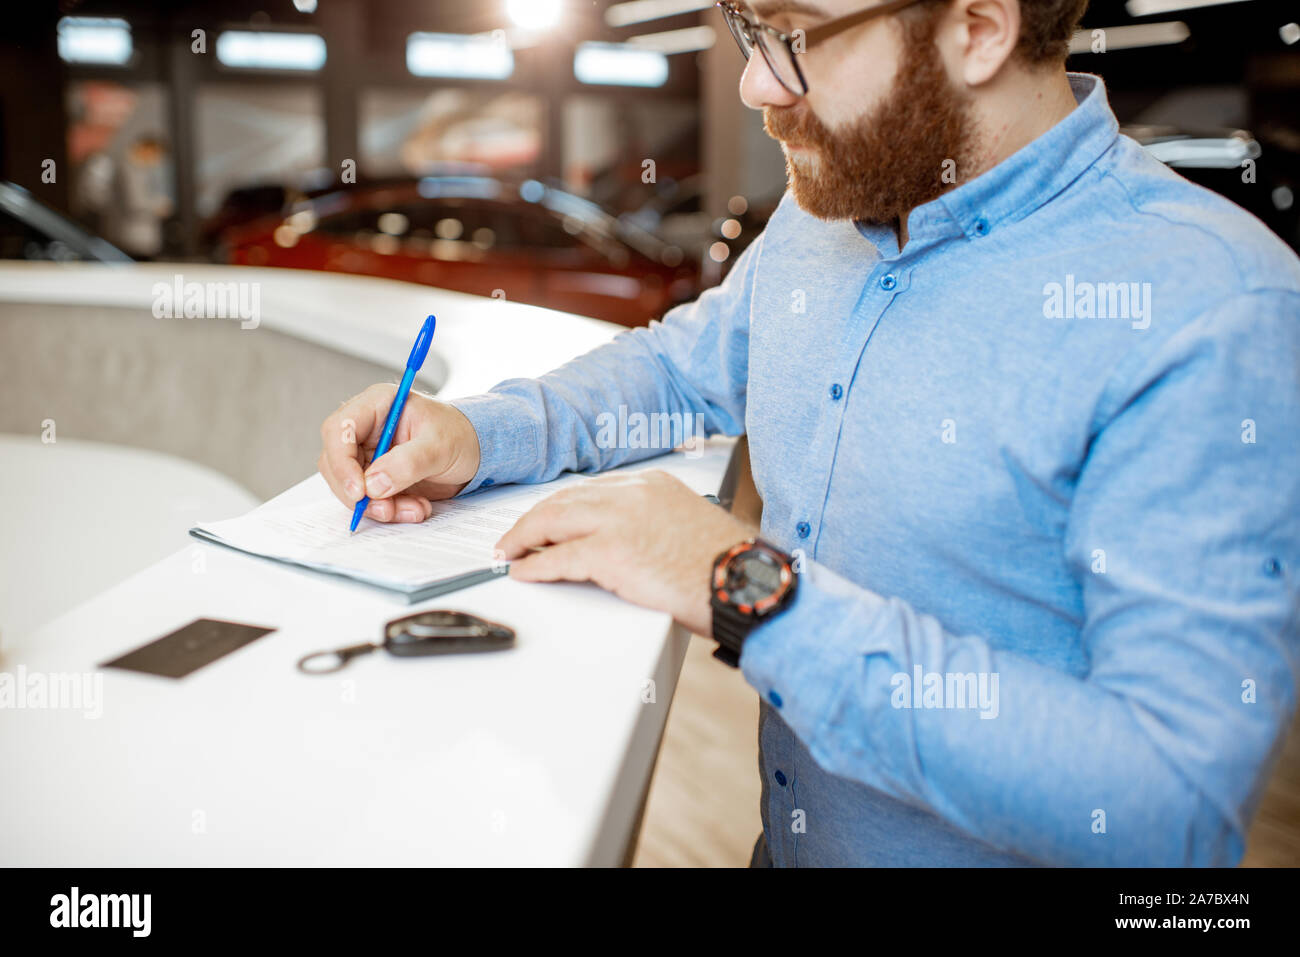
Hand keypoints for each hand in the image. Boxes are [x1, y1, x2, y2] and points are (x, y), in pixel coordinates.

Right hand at [318, 385, 480, 522]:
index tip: (359, 491)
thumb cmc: (459, 434)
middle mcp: (366, 429)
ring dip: (379, 506)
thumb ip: (407, 463)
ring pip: (351, 487)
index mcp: (377, 405)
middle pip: (336, 464)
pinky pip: (370, 500)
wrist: (475, 451)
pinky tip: (416, 508)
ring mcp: (369, 455)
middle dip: (360, 493)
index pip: (339, 430)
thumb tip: (373, 484)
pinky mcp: (377, 477)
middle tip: (387, 510)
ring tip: (414, 510)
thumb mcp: (439, 445)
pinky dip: (390, 511)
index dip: (341, 462)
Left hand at [495, 470, 755, 635]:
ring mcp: (620, 520)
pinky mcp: (612, 552)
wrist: (743, 584)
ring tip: (509, 553)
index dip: (562, 507)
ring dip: (524, 538)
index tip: (546, 520)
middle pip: (565, 501)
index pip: (591, 490)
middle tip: (514, 537)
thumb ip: (653, 521)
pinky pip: (559, 557)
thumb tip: (628, 542)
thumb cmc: (725, 566)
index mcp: (652, 483)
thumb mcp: (687, 524)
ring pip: (554, 521)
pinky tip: (522, 572)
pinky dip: (534, 565)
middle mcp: (633, 493)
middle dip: (534, 520)